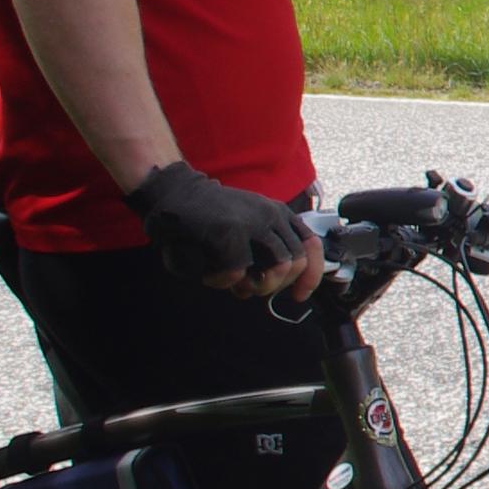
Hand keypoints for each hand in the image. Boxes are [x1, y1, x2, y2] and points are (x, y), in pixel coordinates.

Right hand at [124, 163, 323, 298]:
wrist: (176, 192)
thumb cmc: (210, 218)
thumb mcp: (248, 225)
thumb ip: (268, 248)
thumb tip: (282, 283)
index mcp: (279, 214)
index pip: (312, 245)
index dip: (311, 275)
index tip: (299, 295)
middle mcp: (272, 215)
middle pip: (296, 263)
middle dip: (275, 286)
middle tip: (250, 287)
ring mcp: (253, 222)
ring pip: (278, 268)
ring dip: (254, 286)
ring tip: (233, 283)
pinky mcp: (229, 233)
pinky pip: (238, 273)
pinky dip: (222, 282)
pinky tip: (210, 275)